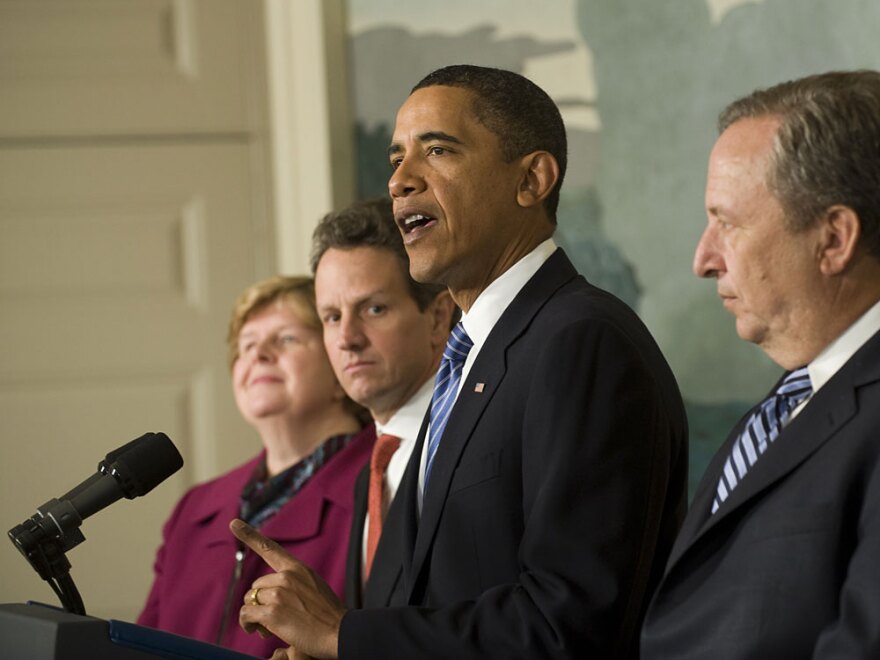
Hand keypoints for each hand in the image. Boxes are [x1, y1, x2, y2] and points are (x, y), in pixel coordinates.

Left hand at [230, 518, 344, 658]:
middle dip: (260, 603)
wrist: (341, 633)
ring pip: (250, 600)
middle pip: (256, 587)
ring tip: (267, 628)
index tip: (234, 523)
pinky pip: (246, 614)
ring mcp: (279, 593)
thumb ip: (293, 587)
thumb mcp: (314, 590)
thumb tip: (269, 600)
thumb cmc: (329, 617)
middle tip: (271, 620)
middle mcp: (287, 576)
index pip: (270, 548)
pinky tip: (257, 631)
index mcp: (298, 568)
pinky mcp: (272, 612)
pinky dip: (247, 624)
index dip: (249, 535)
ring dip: (254, 615)